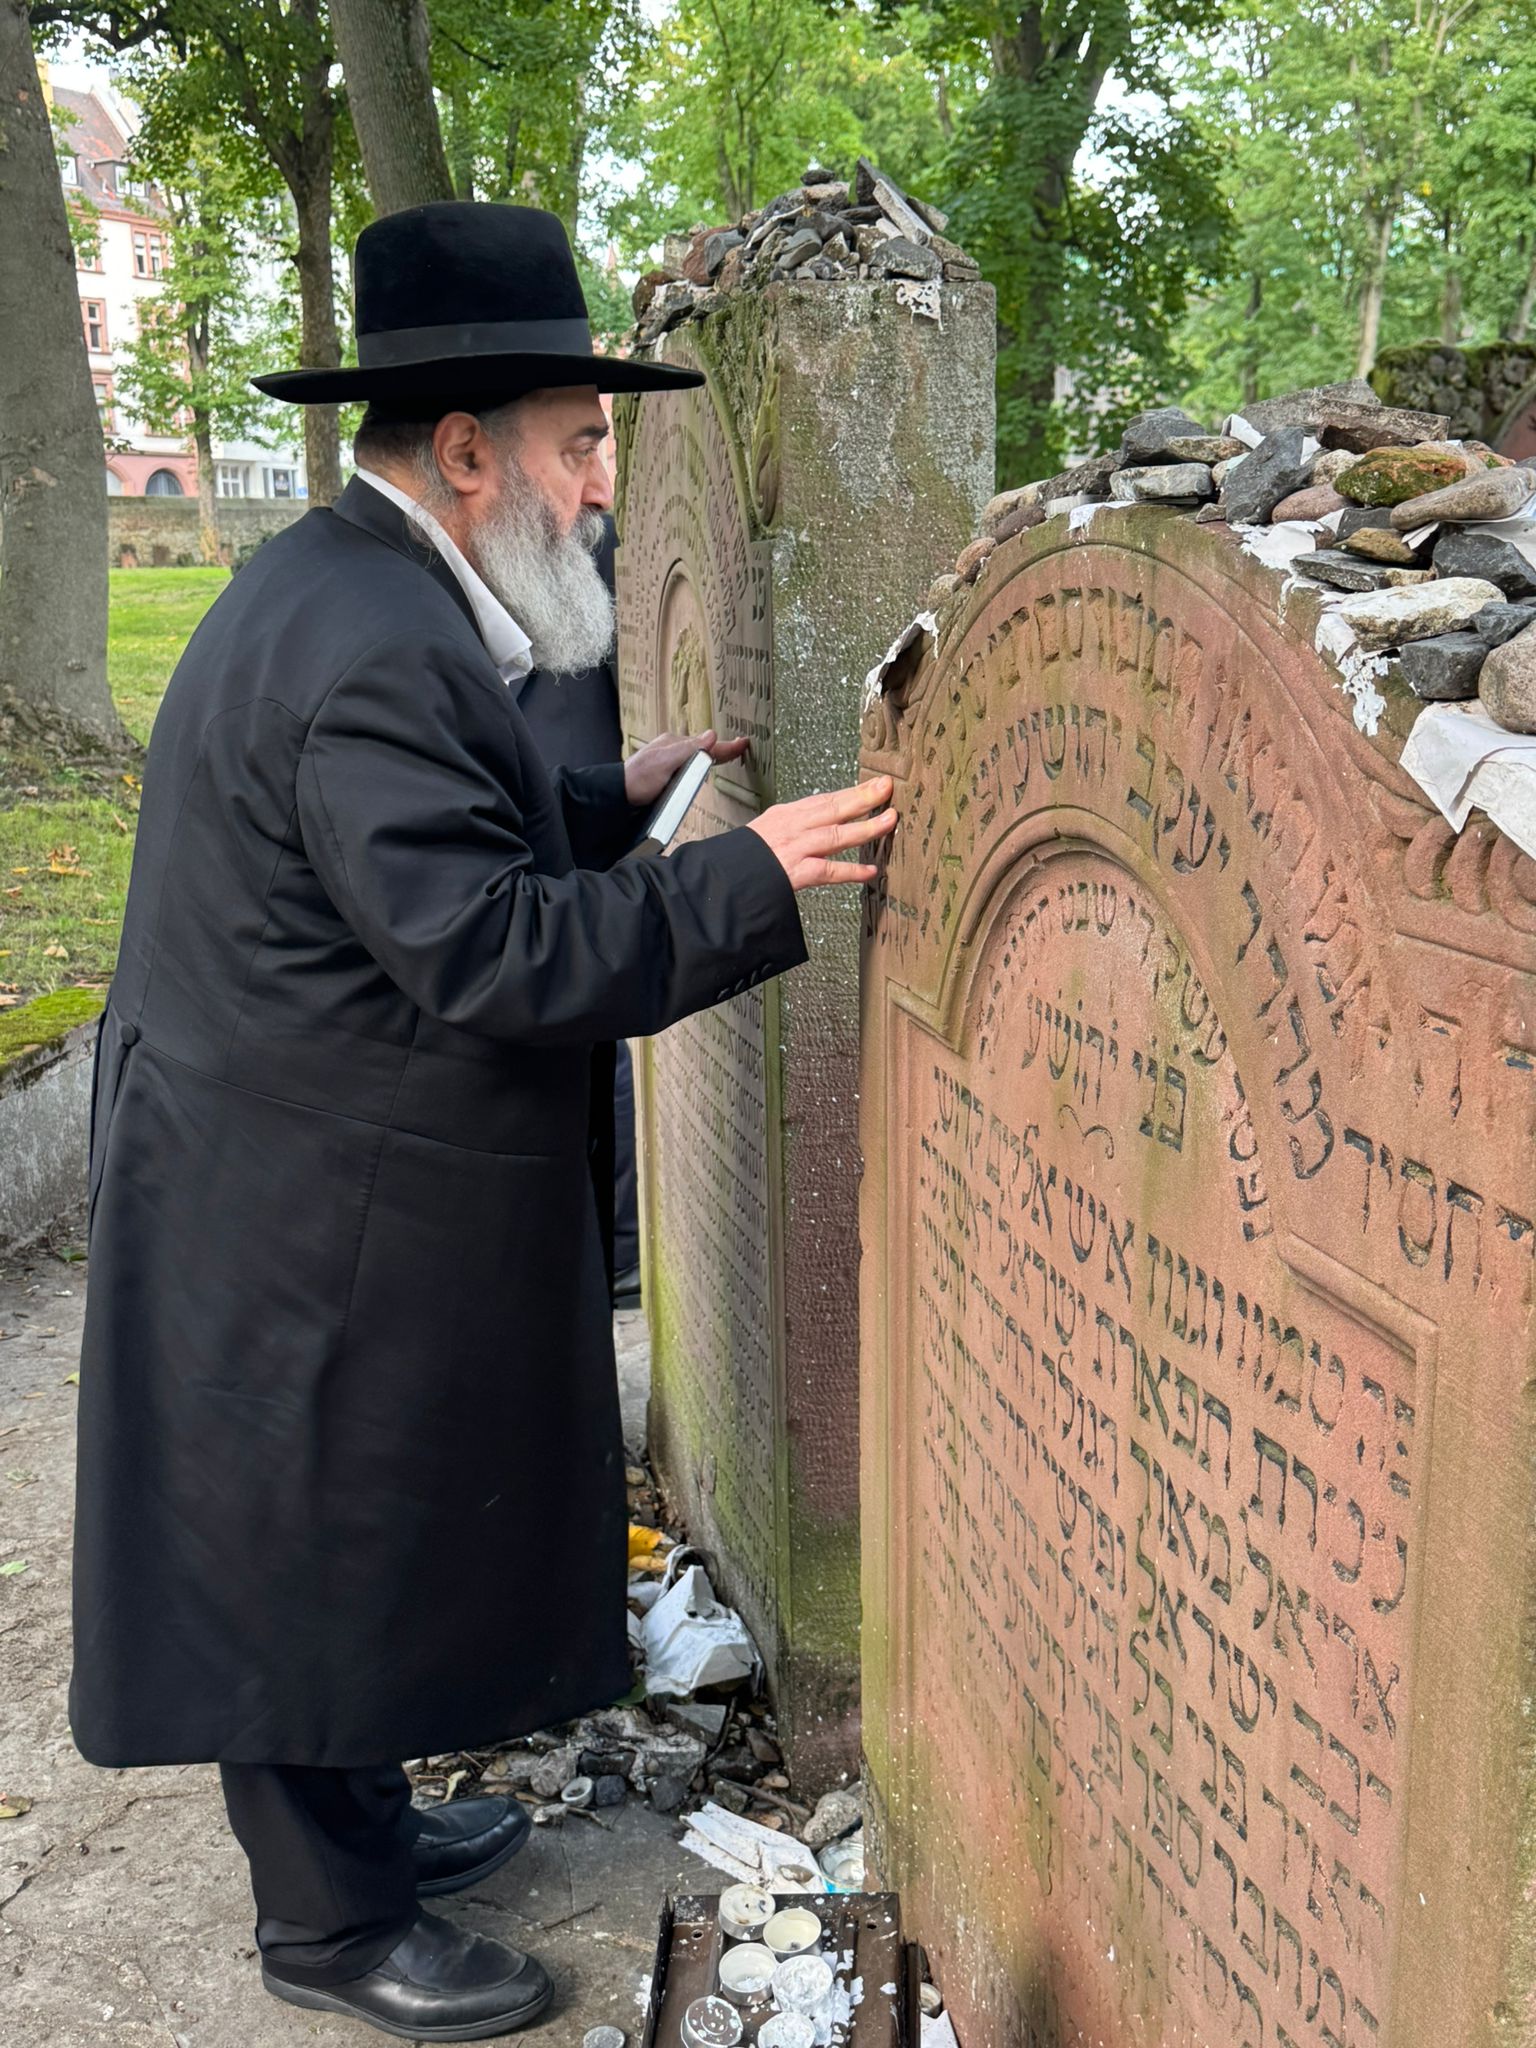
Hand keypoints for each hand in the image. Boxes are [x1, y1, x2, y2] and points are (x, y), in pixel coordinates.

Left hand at [624, 729, 749, 806]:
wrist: (618, 796)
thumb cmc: (639, 779)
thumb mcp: (665, 762)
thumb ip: (688, 749)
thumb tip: (712, 735)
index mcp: (674, 743)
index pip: (706, 744)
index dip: (726, 746)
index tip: (744, 744)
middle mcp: (672, 751)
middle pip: (702, 749)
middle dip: (721, 748)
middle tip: (739, 747)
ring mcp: (669, 763)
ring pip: (696, 757)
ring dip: (711, 755)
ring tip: (727, 754)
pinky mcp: (666, 776)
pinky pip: (689, 767)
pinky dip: (701, 765)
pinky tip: (703, 768)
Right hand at [747, 775, 896, 890]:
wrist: (719, 877)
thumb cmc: (739, 858)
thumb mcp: (764, 832)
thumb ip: (791, 829)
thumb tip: (816, 829)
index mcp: (785, 815)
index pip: (824, 800)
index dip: (852, 792)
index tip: (874, 784)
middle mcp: (791, 827)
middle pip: (833, 808)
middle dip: (863, 797)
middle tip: (887, 787)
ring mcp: (794, 848)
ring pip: (835, 835)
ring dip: (865, 827)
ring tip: (889, 820)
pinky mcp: (793, 872)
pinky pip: (828, 871)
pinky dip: (851, 872)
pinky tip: (870, 871)